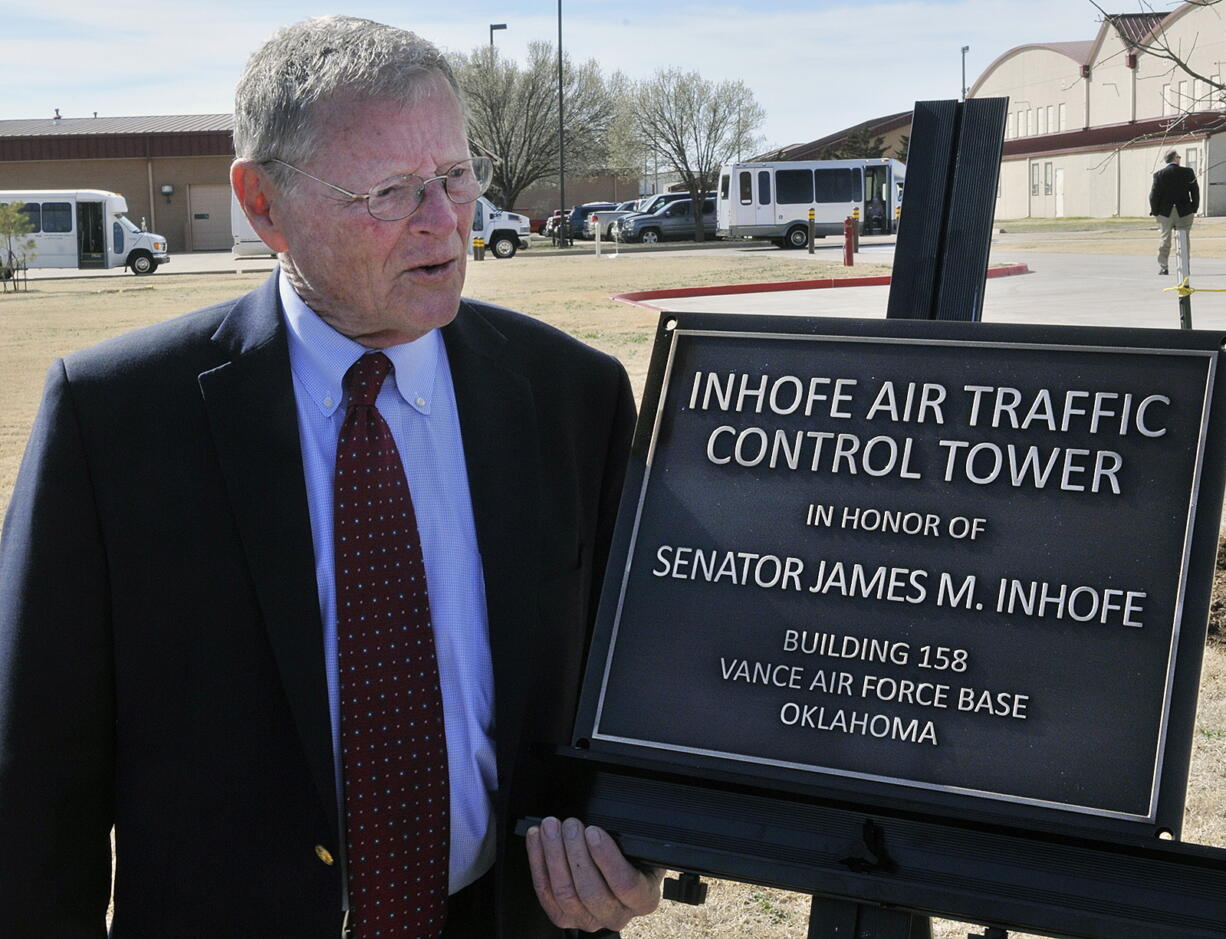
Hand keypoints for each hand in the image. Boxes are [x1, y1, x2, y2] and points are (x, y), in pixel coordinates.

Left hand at [526, 816, 663, 932]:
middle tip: (570, 825)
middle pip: (590, 890)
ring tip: (550, 828)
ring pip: (564, 892)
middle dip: (575, 852)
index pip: (625, 884)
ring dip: (553, 855)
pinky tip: (537, 839)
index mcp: (643, 899)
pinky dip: (538, 862)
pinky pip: (545, 892)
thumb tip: (606, 822)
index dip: (607, 858)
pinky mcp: (563, 917)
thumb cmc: (632, 860)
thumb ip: (631, 842)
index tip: (593, 832)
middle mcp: (616, 915)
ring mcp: (587, 920)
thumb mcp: (643, 850)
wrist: (621, 877)